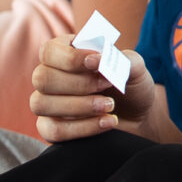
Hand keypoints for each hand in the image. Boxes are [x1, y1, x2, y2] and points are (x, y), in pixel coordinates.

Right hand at [28, 28, 160, 141]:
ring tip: (109, 106)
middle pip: (42, 78)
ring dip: (78, 106)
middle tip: (107, 85)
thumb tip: (97, 60)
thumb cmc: (130, 84)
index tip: (97, 63)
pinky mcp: (51, 128)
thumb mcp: (133, 67)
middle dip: (78, 84)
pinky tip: (107, 122)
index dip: (70, 58)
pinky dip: (82, 128)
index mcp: (64, 52)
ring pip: (41, 104)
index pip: (49, 51)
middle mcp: (50, 76)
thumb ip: (118, 59)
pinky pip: (53, 130)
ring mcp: (47, 103)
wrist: (140, 115)